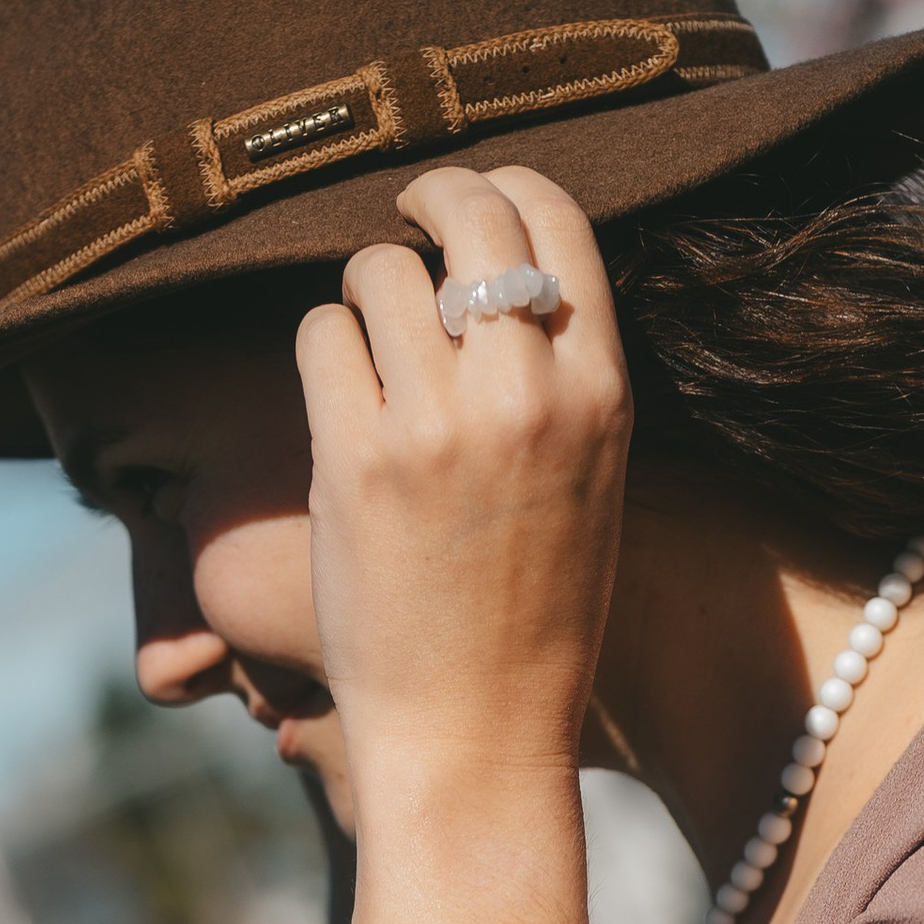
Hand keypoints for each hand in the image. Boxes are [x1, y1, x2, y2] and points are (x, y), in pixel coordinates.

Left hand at [294, 165, 630, 810]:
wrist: (476, 734)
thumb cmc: (534, 620)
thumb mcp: (592, 482)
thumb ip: (560, 377)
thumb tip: (495, 275)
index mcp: (603, 393)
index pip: (555, 219)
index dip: (501, 188)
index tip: (463, 207)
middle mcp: (527, 393)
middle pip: (469, 213)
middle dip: (426, 199)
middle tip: (400, 222)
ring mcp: (438, 424)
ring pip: (377, 270)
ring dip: (361, 293)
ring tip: (368, 349)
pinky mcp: (357, 460)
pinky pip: (320, 338)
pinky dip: (321, 354)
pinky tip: (337, 405)